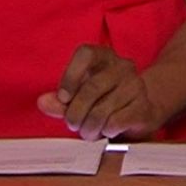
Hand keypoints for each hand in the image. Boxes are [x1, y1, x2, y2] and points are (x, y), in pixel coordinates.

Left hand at [38, 44, 169, 141]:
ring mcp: (135, 85)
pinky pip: (116, 122)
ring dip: (89, 128)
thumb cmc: (105, 102)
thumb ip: (61, 102)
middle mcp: (122, 66)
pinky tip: (107, 131)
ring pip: (102, 110)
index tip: (63, 98)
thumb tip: (42, 102)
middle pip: (91, 88)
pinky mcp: (143, 106)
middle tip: (72, 124)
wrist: (141, 112)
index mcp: (103, 57)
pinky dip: (106, 131)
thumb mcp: (80, 99)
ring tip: (88, 132)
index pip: (85, 53)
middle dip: (76, 112)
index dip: (70, 75)